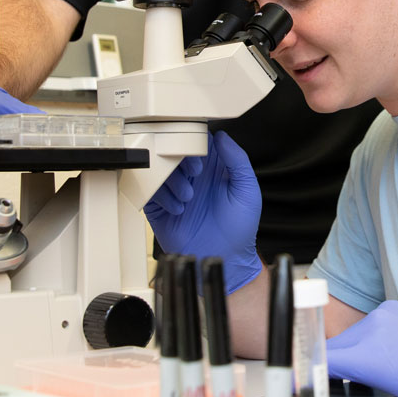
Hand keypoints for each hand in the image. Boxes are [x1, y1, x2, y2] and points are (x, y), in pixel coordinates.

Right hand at [144, 131, 261, 292]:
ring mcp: (175, 192)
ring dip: (173, 180)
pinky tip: (178, 209)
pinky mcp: (160, 209)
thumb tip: (222, 136)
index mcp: (212, 168)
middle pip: (175, 152)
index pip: (198, 142)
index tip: (201, 153)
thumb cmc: (239, 229)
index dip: (196, 142)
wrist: (225, 259)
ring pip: (160, 170)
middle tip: (195, 173)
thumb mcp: (247, 191)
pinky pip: (150, 192)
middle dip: (182, 159)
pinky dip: (162, 198)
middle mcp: (192, 177)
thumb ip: (238, 160)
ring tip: (188, 197)